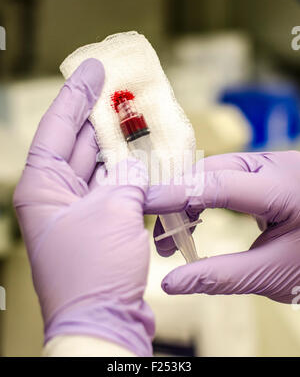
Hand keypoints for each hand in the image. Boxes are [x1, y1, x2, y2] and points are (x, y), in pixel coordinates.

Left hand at [13, 59, 153, 355]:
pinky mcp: (100, 226)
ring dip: (120, 147)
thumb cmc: (95, 271)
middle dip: (100, 117)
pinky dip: (131, 175)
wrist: (104, 322)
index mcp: (42, 188)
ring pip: (100, 167)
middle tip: (122, 90)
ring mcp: (79, 211)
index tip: (93, 68)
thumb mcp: (113, 213)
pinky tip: (145, 158)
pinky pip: (115, 189)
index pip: (57, 128)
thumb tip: (133, 167)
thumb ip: (126, 179)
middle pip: (79, 144)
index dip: (76, 95)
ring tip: (138, 120)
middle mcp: (56, 196)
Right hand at [149, 151, 299, 303]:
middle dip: (178, 203)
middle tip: (162, 243)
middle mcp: (274, 165)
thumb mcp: (272, 274)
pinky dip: (203, 197)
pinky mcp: (263, 171)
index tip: (143, 205)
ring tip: (176, 237)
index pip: (216, 184)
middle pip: (209, 173)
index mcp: (283, 188)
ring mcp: (269, 163)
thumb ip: (220, 277)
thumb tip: (171, 284)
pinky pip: (224, 176)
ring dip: (188, 200)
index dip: (175, 194)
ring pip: (213, 172)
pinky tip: (195, 219)